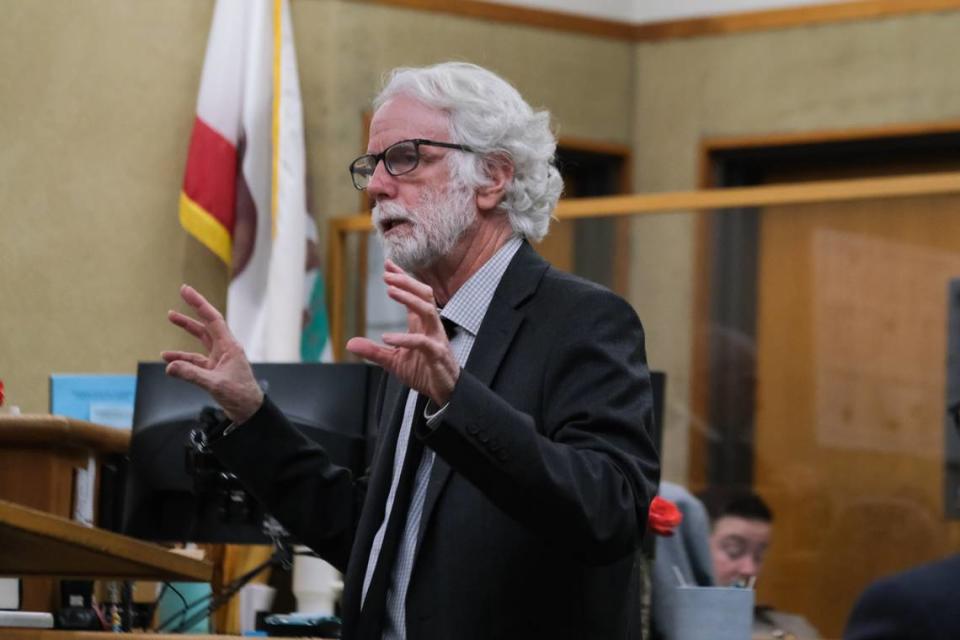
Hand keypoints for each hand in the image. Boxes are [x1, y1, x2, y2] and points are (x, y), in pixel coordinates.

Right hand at [161, 284, 263, 422]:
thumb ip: (191, 375)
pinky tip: (168, 359)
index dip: (199, 304)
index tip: (186, 290)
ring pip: (201, 339)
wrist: (249, 411)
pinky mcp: (214, 370)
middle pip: (207, 324)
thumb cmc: (240, 396)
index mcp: (229, 346)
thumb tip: (169, 366)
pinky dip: (182, 358)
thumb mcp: (214, 384)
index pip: (213, 319)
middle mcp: (225, 349)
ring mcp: (220, 359)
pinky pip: (195, 360)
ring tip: (171, 316)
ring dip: (187, 328)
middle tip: (181, 293)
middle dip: (193, 309)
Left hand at [346, 261, 459, 405]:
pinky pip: (422, 342)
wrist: (445, 392)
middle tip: (387, 274)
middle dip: (407, 282)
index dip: (402, 279)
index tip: (388, 264)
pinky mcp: (437, 354)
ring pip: (428, 310)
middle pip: (424, 295)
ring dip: (409, 299)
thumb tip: (349, 343)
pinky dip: (404, 339)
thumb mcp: (393, 361)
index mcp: (421, 325)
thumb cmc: (424, 372)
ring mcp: (436, 339)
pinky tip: (387, 337)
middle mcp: (430, 327)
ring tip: (390, 290)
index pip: (414, 295)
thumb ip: (374, 351)